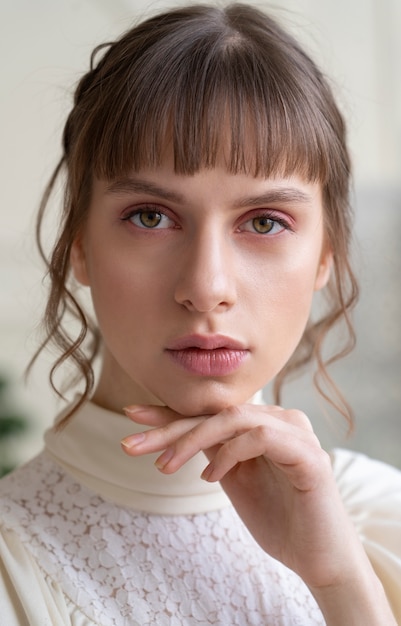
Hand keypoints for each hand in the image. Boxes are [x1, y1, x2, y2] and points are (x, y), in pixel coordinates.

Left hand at [121, 403, 363, 589]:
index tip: (132, 416)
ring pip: (234, 418)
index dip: (170, 413)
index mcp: (264, 423)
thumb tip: (175, 432)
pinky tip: (211, 477)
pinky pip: (259, 437)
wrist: (317, 558)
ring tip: (166, 467)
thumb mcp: (233, 479)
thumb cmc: (278, 519)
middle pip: (217, 413)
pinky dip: (229, 454)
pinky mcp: (308, 454)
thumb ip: (214, 450)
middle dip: (170, 427)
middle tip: (131, 444)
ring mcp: (297, 433)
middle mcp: (282, 419)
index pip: (211, 412)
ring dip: (193, 439)